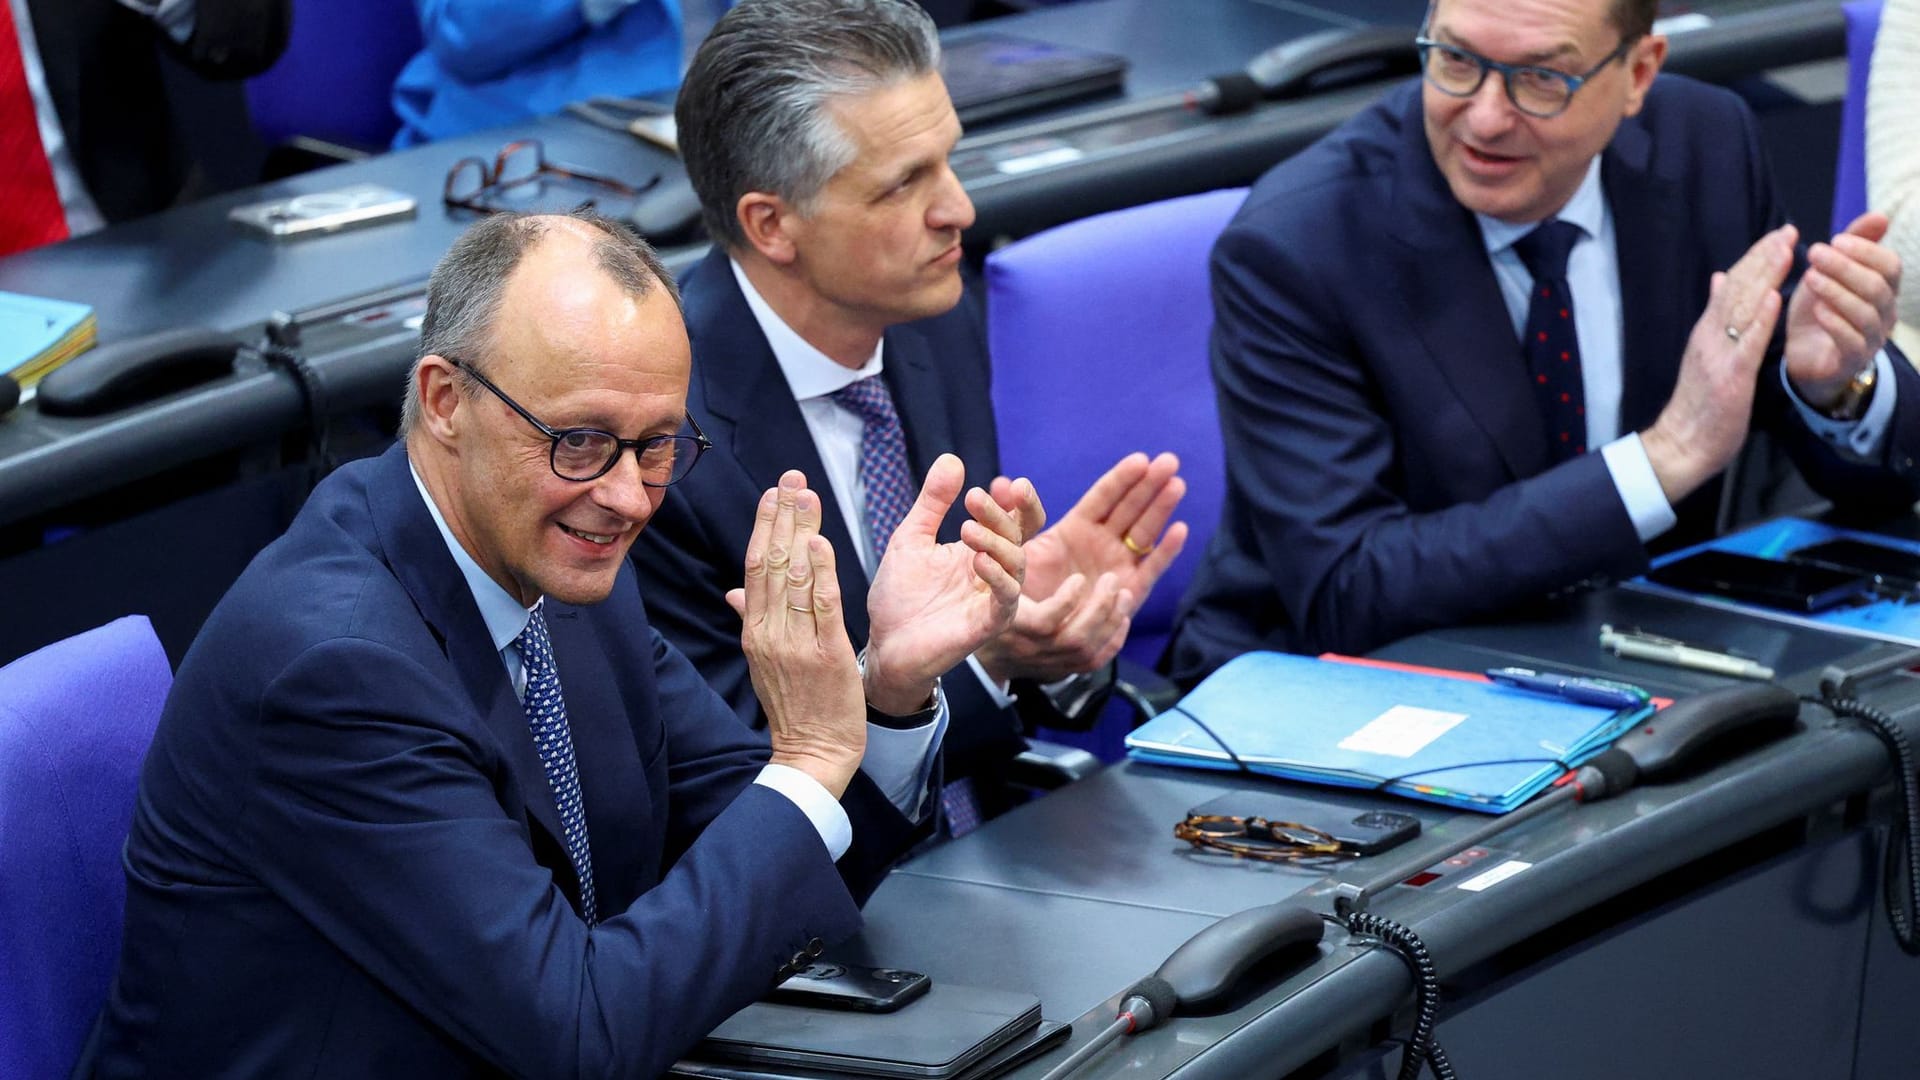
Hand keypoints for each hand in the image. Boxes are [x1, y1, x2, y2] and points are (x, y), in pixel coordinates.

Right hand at [726, 472, 864, 798]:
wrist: (813, 753)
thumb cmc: (795, 706)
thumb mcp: (764, 662)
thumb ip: (751, 621)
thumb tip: (733, 591)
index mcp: (754, 631)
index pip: (754, 567)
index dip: (764, 526)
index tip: (774, 492)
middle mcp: (768, 632)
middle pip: (770, 563)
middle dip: (781, 516)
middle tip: (792, 478)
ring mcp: (795, 643)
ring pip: (793, 577)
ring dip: (801, 531)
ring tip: (808, 495)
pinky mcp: (826, 655)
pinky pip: (821, 606)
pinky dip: (820, 572)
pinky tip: (821, 542)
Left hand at [864, 454, 1024, 715]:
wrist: (885, 644)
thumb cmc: (899, 595)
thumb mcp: (912, 537)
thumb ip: (933, 502)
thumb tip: (952, 458)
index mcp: (981, 550)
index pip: (1013, 520)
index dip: (1015, 501)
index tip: (1003, 482)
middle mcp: (993, 573)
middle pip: (1016, 536)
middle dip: (1000, 514)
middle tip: (975, 497)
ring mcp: (993, 599)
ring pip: (1015, 565)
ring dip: (996, 542)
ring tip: (967, 528)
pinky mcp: (987, 625)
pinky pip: (1005, 599)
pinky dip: (997, 577)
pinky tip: (977, 561)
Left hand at [975, 452, 1188, 682]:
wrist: (1020, 633)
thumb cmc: (1014, 587)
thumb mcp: (1012, 548)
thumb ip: (1013, 518)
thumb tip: (1002, 482)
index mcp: (1076, 528)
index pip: (1104, 497)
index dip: (1122, 479)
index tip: (1141, 459)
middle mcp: (1100, 544)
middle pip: (1131, 508)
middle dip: (1150, 485)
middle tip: (1170, 461)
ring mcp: (1116, 565)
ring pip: (1143, 532)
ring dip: (1160, 509)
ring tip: (1176, 484)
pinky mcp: (1126, 592)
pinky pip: (1148, 570)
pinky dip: (1164, 552)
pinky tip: (1179, 530)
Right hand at [1642, 225, 1792, 503]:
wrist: (1681, 444)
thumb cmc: (1698, 405)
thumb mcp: (1705, 353)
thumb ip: (1715, 316)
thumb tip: (1720, 279)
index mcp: (1707, 331)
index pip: (1732, 286)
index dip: (1755, 259)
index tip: (1776, 236)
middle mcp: (1710, 336)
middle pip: (1738, 289)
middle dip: (1763, 258)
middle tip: (1786, 231)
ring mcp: (1718, 354)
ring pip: (1742, 307)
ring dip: (1764, 276)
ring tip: (1784, 250)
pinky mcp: (1730, 376)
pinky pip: (1747, 343)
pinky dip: (1760, 318)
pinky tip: (1773, 297)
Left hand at [1784, 211, 1900, 408]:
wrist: (1803, 356)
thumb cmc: (1820, 309)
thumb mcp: (1830, 274)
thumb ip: (1852, 246)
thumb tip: (1880, 215)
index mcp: (1883, 290)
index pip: (1890, 265)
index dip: (1865, 251)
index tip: (1834, 239)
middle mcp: (1884, 314)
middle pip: (1876, 286)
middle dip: (1845, 267)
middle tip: (1814, 253)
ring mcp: (1871, 339)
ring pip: (1865, 313)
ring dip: (1836, 291)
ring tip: (1810, 278)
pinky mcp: (1852, 361)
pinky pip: (1852, 342)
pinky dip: (1836, 323)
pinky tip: (1818, 310)